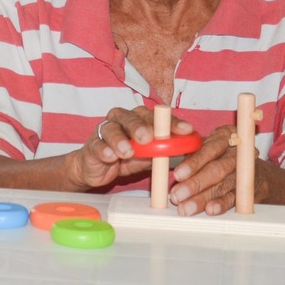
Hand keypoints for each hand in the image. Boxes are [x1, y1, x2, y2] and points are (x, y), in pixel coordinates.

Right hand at [69, 106, 193, 190]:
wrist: (95, 168)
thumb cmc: (125, 158)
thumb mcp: (149, 156)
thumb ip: (165, 150)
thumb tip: (192, 149)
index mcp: (139, 119)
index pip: (157, 116)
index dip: (172, 122)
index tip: (186, 130)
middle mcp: (122, 120)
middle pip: (132, 117)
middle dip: (141, 127)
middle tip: (148, 138)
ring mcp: (105, 131)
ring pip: (112, 129)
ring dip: (120, 139)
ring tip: (127, 151)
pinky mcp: (92, 146)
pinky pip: (97, 145)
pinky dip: (104, 150)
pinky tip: (110, 156)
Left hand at [169, 123, 239, 215]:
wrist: (251, 168)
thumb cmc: (218, 154)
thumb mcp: (206, 145)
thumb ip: (189, 150)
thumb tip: (162, 157)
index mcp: (226, 137)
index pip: (209, 149)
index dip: (193, 163)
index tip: (177, 175)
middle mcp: (237, 153)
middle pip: (217, 170)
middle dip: (195, 184)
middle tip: (177, 196)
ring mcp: (245, 172)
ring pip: (223, 186)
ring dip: (202, 198)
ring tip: (185, 208)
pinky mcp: (248, 190)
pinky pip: (234, 199)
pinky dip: (221, 205)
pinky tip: (209, 210)